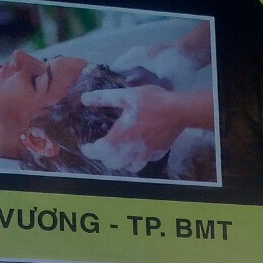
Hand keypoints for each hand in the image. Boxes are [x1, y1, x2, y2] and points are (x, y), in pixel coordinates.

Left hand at [80, 85, 213, 172]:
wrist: (178, 111)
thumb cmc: (151, 101)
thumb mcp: (125, 95)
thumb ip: (103, 98)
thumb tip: (84, 99)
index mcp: (119, 138)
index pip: (97, 152)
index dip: (89, 150)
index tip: (86, 146)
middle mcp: (130, 151)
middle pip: (110, 163)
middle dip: (103, 156)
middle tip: (102, 146)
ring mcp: (144, 156)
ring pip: (126, 167)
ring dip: (119, 161)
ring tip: (118, 151)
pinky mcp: (155, 156)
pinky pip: (141, 163)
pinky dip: (134, 160)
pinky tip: (136, 150)